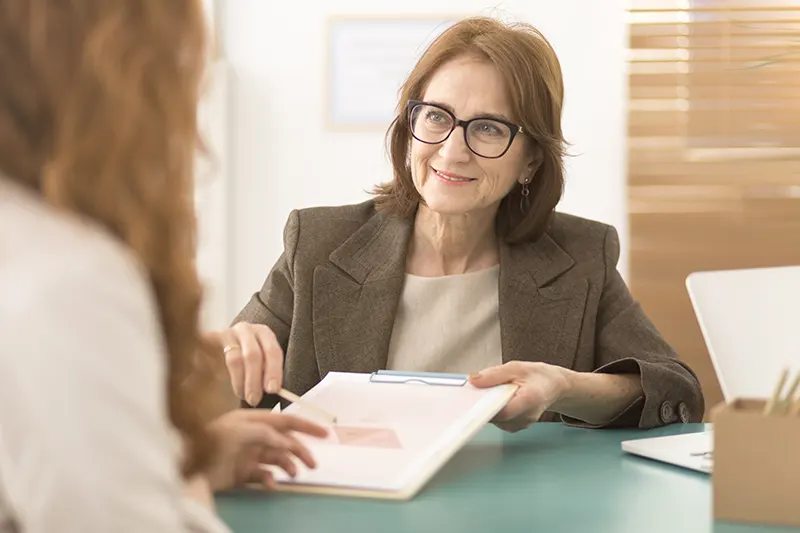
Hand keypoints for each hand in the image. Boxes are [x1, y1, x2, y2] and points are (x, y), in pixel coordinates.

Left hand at [204, 408, 327, 491]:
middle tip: (314, 464)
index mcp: (252, 420)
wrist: (186, 470)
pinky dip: (271, 479)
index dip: (305, 426)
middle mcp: (252, 435)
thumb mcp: (240, 432)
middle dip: (301, 450)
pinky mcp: (242, 472)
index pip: (285, 420)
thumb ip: (266, 433)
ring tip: (295, 475)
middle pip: (284, 440)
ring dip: (289, 465)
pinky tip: (272, 484)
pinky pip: (264, 475)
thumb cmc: (211, 443)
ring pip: (277, 458)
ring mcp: (248, 454)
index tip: (325, 433)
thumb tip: (286, 441)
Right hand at [206, 322, 282, 405]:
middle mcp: (247, 330)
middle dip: (255, 380)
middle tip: (254, 399)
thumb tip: (274, 392)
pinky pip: (215, 359)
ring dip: (240, 381)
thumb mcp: (260, 365)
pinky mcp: (210, 340)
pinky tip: (221, 385)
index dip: (274, 371)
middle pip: (253, 355)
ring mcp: (227, 333)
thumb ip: (267, 376)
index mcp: (264, 333)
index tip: (273, 390)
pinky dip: (219, 374)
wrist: (218, 351)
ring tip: (242, 395)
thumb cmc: (246, 362)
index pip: (273, 351)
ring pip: (235, 359)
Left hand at [469, 361, 570, 432]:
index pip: (503, 411)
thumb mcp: (516, 367)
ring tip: (495, 393)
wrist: (553, 386)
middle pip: (496, 417)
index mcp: (529, 399)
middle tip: (478, 391)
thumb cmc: (538, 376)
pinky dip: (494, 411)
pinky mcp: (516, 426)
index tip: (472, 401)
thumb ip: (494, 374)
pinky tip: (498, 400)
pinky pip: (498, 421)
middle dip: (484, 404)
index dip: (485, 407)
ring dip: (489, 407)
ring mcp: (521, 424)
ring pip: (495, 420)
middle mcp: (526, 416)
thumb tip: (473, 380)